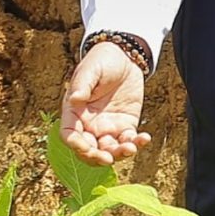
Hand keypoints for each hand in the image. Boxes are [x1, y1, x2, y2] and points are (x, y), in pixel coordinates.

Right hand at [61, 42, 149, 168]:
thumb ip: (82, 85)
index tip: (87, 149)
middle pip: (88, 149)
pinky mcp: (125, 126)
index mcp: (74, 112)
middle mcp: (88, 124)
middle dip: (97, 157)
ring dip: (119, 154)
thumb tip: (74, 98)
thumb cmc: (102, 61)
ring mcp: (107, 127)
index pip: (70, 135)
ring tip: (131, 147)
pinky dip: (137, 144)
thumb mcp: (91, 70)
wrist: (124, 57)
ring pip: (109, 150)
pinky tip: (145, 138)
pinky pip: (129, 141)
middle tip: (109, 158)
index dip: (76, 145)